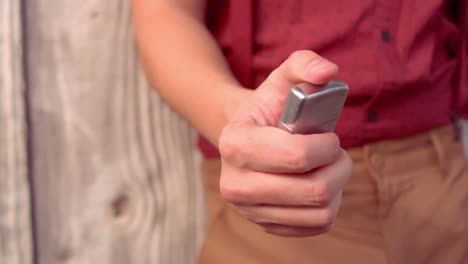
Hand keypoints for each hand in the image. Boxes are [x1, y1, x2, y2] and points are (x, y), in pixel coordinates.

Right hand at [218, 50, 352, 236]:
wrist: (246, 139)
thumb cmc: (269, 109)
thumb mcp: (283, 80)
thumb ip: (305, 64)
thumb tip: (328, 72)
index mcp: (235, 144)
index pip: (297, 156)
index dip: (327, 145)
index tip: (329, 136)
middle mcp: (235, 184)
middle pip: (314, 190)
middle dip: (339, 167)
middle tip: (335, 153)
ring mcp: (249, 211)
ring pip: (320, 212)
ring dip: (337, 186)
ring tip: (328, 168)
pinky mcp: (267, 226)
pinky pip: (317, 226)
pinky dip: (329, 206)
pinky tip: (318, 186)